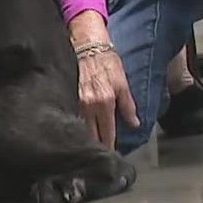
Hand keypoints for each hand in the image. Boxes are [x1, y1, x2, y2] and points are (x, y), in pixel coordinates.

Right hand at [69, 12, 137, 146]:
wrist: (87, 45)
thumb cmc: (107, 62)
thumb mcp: (122, 83)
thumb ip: (128, 106)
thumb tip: (135, 124)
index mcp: (104, 103)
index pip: (107, 133)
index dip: (109, 146)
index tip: (111, 157)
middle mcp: (88, 106)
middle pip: (91, 135)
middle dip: (95, 146)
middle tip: (99, 158)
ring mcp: (75, 102)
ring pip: (79, 128)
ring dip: (84, 138)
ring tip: (87, 149)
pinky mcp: (67, 97)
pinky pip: (71, 116)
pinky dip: (75, 126)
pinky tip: (76, 132)